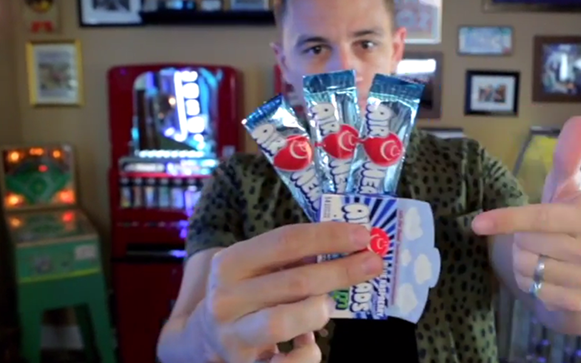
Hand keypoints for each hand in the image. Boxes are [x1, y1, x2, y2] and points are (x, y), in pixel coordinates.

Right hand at [201, 222, 383, 362]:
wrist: (202, 340)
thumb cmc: (244, 295)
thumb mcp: (253, 268)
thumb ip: (290, 257)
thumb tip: (346, 245)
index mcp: (229, 264)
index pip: (285, 241)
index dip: (328, 236)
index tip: (362, 234)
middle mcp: (226, 300)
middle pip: (295, 281)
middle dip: (342, 271)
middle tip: (373, 264)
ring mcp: (233, 336)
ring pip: (285, 321)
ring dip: (318, 310)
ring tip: (329, 304)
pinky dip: (308, 352)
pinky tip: (310, 342)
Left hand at [472, 116, 580, 311]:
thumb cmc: (568, 222)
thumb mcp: (565, 190)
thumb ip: (568, 158)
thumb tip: (580, 119)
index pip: (539, 217)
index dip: (507, 219)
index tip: (476, 223)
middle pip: (526, 244)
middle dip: (520, 241)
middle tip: (537, 238)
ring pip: (527, 269)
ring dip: (524, 264)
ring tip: (543, 257)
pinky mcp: (577, 304)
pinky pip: (533, 291)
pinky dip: (531, 284)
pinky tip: (546, 277)